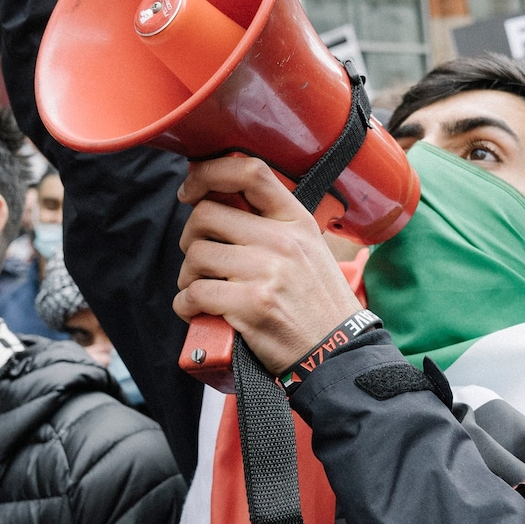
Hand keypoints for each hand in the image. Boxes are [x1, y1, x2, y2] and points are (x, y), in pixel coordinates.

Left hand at [174, 157, 359, 374]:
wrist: (338, 351)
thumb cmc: (318, 303)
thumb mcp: (308, 249)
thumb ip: (272, 225)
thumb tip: (221, 202)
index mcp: (296, 221)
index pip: (250, 172)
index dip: (209, 173)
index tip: (189, 190)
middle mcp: (282, 240)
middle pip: (206, 215)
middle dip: (190, 238)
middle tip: (199, 259)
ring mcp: (266, 271)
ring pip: (196, 255)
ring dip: (188, 276)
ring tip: (202, 289)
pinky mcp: (251, 305)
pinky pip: (195, 293)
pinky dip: (186, 305)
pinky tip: (197, 312)